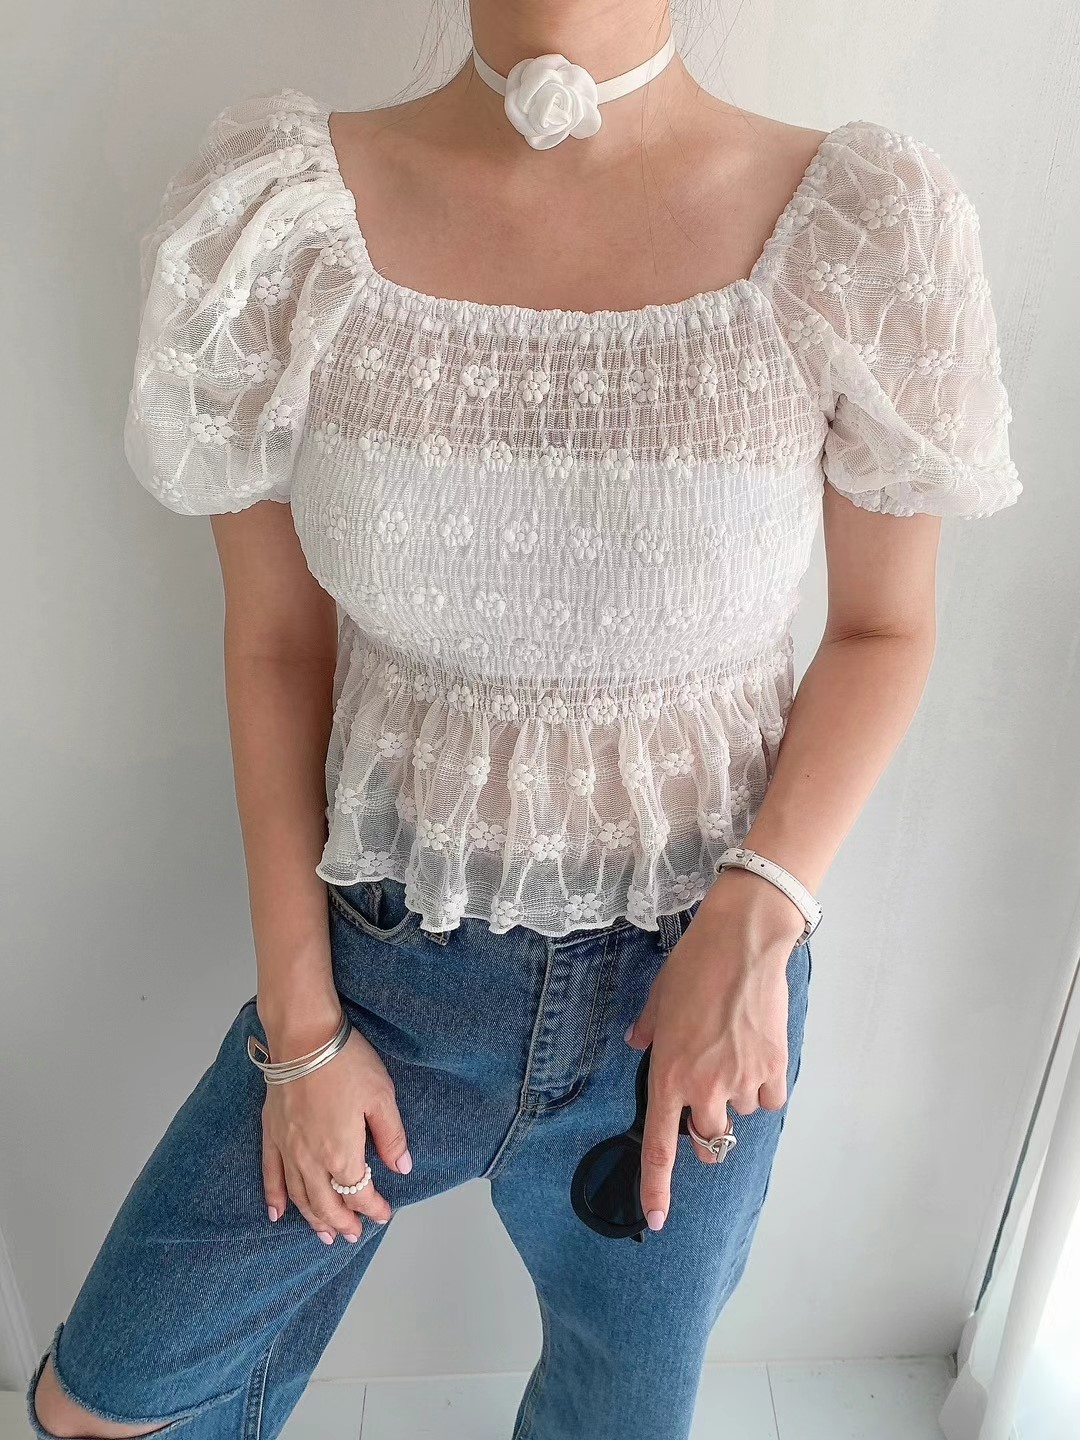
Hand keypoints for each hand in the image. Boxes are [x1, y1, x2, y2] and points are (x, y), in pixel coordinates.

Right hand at [259, 1014, 411, 1244]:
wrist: (304, 1036)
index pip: (359, 1193)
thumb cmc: (346, 1062)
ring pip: (300, 1196)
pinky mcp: (271, 1133)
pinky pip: (271, 1174)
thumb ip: (391, 1137)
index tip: (385, 1214)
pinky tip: (277, 1213)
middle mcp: (311, 1159)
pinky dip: (274, 1197)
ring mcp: (288, 1148)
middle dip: (343, 1223)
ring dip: (313, 1219)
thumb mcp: (382, 1097)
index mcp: (342, 1153)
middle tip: (354, 1235)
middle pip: (327, 1204)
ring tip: (324, 1235)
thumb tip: (402, 1168)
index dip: (373, 1208)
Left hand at [625, 873, 804, 1230]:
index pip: (661, 1148)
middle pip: (709, 1140)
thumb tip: (639, 1041)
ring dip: (736, 1096)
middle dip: (707, 1131)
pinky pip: (769, 1098)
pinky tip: (757, 1053)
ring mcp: (741, 1081)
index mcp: (668, 1076)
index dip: (657, 1189)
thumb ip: (648, 1032)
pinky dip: (764, 1085)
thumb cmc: (693, 968)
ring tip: (732, 1050)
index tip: (656, 1219)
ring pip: (741, 1113)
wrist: (741, 945)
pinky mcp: (773, 1068)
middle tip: (707, 1101)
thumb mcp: (658, 1001)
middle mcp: (704, 1088)